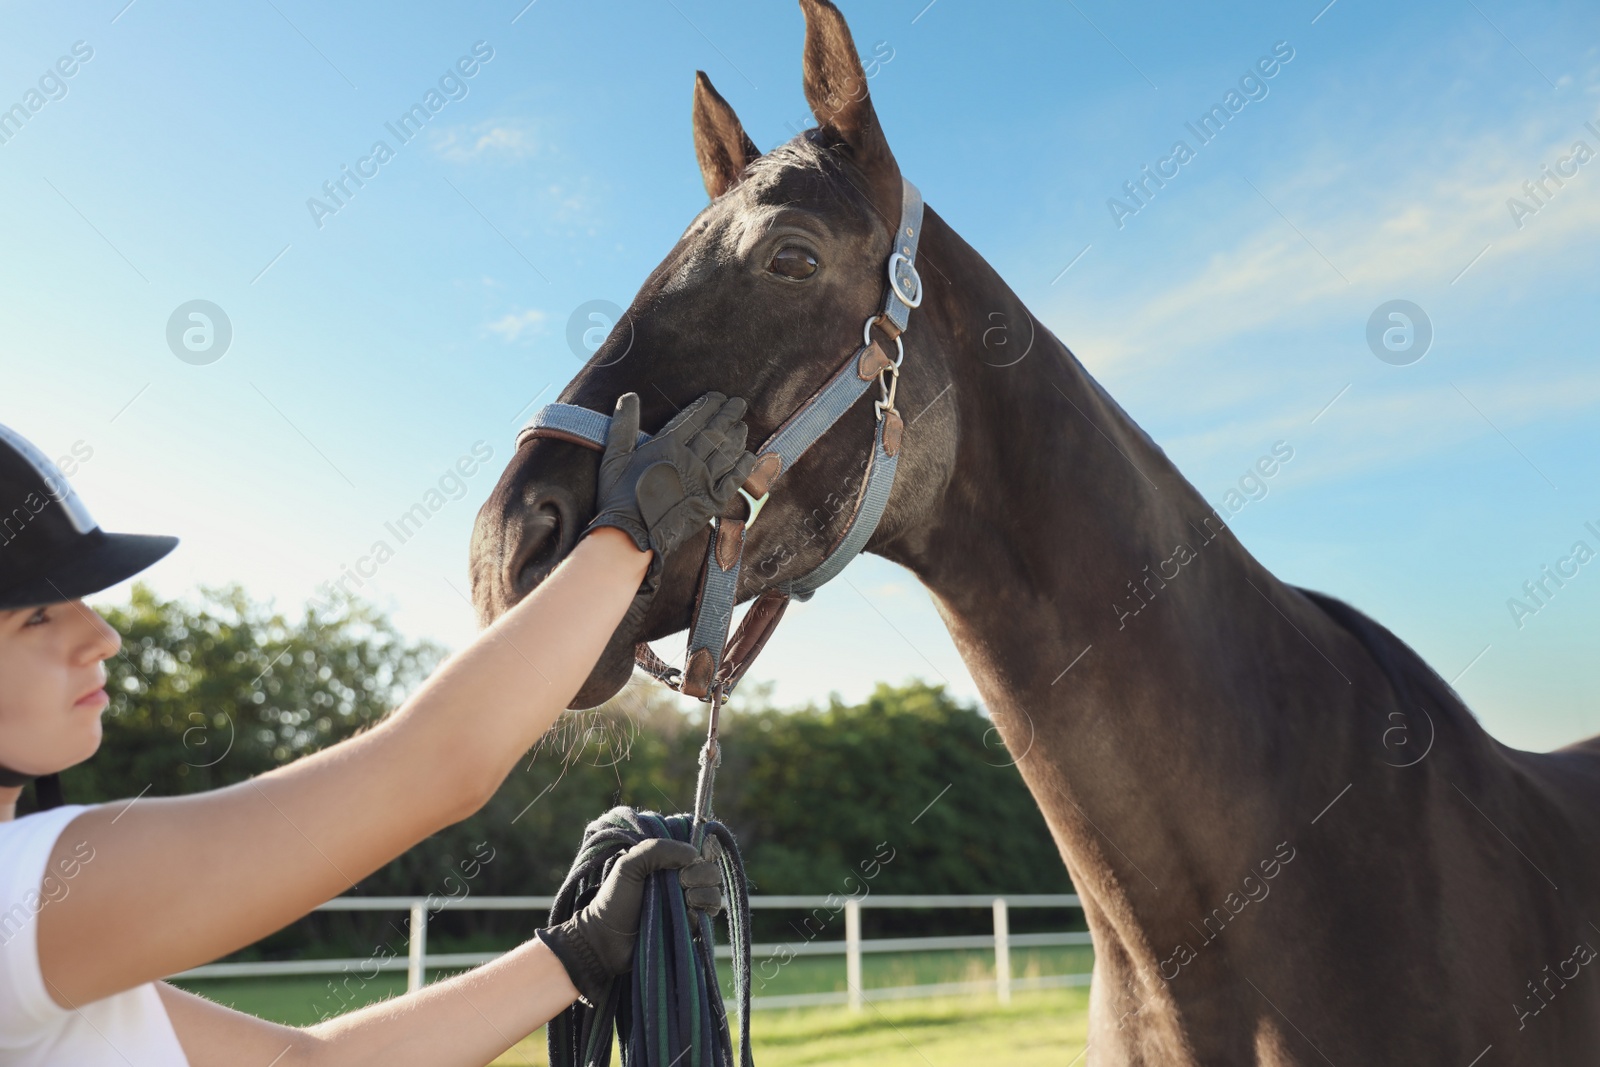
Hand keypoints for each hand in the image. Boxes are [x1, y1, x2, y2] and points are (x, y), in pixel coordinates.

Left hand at [537, 838, 723, 1005]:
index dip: (704, 850)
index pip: (699, 849)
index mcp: (667, 862)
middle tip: (681, 881)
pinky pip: (709, 916)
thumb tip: (694, 853)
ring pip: (715, 893)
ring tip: (685, 900)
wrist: (607, 940)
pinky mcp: (690, 927)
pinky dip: (701, 912)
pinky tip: (687, 915)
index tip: (694, 856)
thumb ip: (657, 850)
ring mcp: (687, 904)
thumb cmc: (614, 900)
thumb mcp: (629, 865)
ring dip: (704, 893)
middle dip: (701, 873)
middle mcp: (681, 881)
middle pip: (711, 870)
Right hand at [582, 392, 756, 597]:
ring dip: (737, 438)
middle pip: (715, 432)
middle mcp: (690, 460)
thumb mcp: (614, 457)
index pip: (694, 418)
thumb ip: (623, 425)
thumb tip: (629, 397)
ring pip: (726, 453)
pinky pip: (733, 481)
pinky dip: (743, 468)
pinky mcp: (711, 503)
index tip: (719, 397)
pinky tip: (749, 457)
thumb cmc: (619, 497)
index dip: (709, 405)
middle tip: (740, 404)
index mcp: (667, 446)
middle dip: (729, 415)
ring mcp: (703, 482)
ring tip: (743, 427)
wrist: (631, 537)